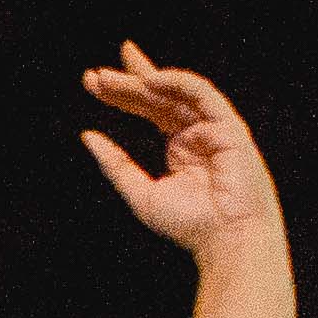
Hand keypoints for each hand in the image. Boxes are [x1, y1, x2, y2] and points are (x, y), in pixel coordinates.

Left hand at [73, 50, 278, 261]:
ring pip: (176, 93)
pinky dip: (177, 83)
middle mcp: (197, 134)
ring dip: (143, 80)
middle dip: (126, 84)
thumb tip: (88, 136)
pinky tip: (150, 80)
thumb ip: (115, 164)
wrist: (227, 240)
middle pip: (159, 97)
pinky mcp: (230, 127)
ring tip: (108, 79)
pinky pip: (202, 95)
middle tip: (92, 77)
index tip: (92, 81)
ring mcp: (214, 128)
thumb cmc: (190, 225)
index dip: (123, 93)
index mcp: (181, 148)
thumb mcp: (141, 193)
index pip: (150, 109)